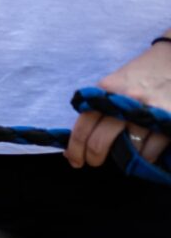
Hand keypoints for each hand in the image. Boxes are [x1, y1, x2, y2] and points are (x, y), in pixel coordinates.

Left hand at [66, 40, 170, 167]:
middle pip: (99, 142)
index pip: (82, 127)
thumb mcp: (113, 86)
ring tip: (126, 155)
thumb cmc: (140, 76)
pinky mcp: (169, 119)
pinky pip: (151, 151)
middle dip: (94, 158)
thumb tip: (77, 145)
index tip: (76, 161)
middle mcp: (125, 102)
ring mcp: (148, 111)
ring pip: (127, 150)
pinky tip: (144, 152)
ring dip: (123, 159)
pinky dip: (145, 157)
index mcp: (106, 93)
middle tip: (95, 162)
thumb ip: (98, 109)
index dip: (76, 149)